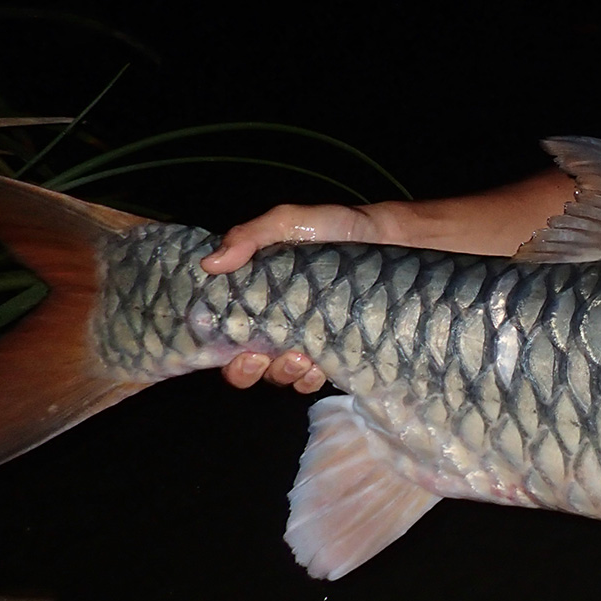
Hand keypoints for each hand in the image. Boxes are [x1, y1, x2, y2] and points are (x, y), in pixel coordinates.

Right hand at [201, 204, 365, 392]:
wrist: (389, 237)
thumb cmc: (335, 228)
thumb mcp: (289, 222)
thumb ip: (250, 237)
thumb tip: (210, 264)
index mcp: (258, 301)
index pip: (227, 340)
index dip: (225, 355)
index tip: (238, 350)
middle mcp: (278, 327)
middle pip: (252, 368)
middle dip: (250, 371)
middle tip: (264, 357)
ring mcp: (309, 341)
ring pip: (284, 376)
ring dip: (286, 373)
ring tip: (301, 357)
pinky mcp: (338, 350)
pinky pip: (318, 378)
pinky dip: (314, 378)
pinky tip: (322, 365)